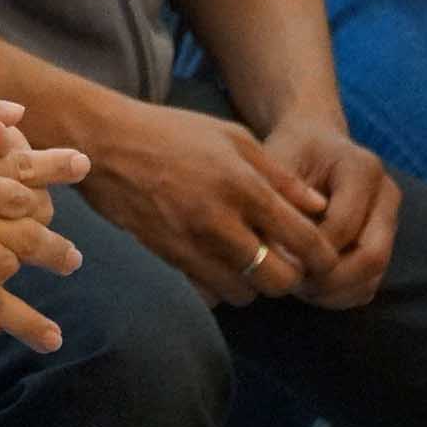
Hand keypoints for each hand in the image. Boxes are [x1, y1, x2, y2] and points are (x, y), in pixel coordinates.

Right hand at [75, 97, 336, 305]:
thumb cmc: (170, 132)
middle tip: (285, 262)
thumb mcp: (231, 136)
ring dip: (253, 285)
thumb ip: (279, 174)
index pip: (304, 239)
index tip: (322, 257)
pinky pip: (208, 292)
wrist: (102, 142)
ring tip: (249, 263)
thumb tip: (319, 207)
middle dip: (290, 277)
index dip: (324, 257)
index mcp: (243, 184)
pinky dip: (220, 286)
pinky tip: (217, 264)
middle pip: (279, 280)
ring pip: (244, 293)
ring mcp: (191, 242)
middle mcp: (220, 219)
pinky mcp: (167, 256)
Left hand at [257, 115, 399, 308]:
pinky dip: (344, 293)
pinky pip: (372, 280)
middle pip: (372, 256)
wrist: (313, 142)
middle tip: (293, 286)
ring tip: (298, 289)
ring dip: (337, 291)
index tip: (279, 261)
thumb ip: (280, 204)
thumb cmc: (289, 152)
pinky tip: (312, 289)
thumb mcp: (277, 163)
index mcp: (362, 168)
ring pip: (375, 274)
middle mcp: (387, 193)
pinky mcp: (386, 239)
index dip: (311, 250)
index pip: (343, 226)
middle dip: (331, 280)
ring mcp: (391, 218)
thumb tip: (281, 260)